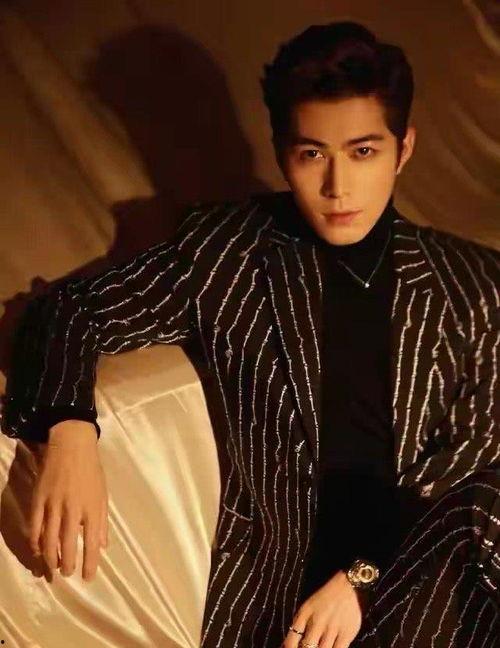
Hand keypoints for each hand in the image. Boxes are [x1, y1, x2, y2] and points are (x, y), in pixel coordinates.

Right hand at [28, 420, 107, 580]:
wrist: (72, 445)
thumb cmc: (91, 470)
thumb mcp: (102, 494)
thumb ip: (102, 521)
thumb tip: (103, 546)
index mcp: (92, 508)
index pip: (91, 542)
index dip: (89, 563)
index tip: (88, 578)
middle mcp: (72, 509)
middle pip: (67, 544)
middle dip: (68, 564)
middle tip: (68, 573)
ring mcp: (53, 504)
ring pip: (48, 539)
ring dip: (50, 558)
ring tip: (54, 568)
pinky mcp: (38, 499)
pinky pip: (34, 526)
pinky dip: (35, 542)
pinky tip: (37, 550)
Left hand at [283, 570, 368, 647]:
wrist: (348, 586)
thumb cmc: (326, 596)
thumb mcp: (309, 606)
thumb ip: (300, 625)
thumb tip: (287, 644)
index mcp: (305, 613)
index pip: (292, 638)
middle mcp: (317, 621)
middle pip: (306, 647)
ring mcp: (332, 628)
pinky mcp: (346, 634)